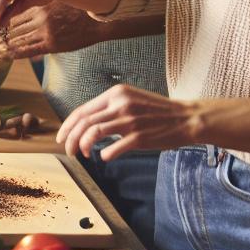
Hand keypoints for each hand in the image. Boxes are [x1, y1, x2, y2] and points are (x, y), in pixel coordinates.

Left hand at [0, 1, 100, 59]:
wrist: (95, 23)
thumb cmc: (72, 14)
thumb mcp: (52, 7)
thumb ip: (34, 12)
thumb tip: (13, 16)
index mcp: (39, 7)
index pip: (12, 15)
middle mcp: (40, 19)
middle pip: (11, 27)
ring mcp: (46, 32)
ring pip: (17, 39)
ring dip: (2, 45)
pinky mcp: (52, 45)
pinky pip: (29, 50)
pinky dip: (16, 53)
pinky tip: (6, 55)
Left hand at [57, 84, 205, 160]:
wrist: (188, 118)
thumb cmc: (157, 112)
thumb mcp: (131, 99)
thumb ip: (110, 107)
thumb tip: (86, 124)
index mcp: (116, 93)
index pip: (82, 110)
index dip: (67, 126)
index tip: (61, 137)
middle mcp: (121, 104)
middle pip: (83, 122)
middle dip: (70, 139)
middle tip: (68, 151)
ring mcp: (130, 120)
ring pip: (93, 134)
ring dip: (82, 147)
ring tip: (82, 154)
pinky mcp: (139, 137)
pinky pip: (112, 149)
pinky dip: (104, 154)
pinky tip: (104, 156)